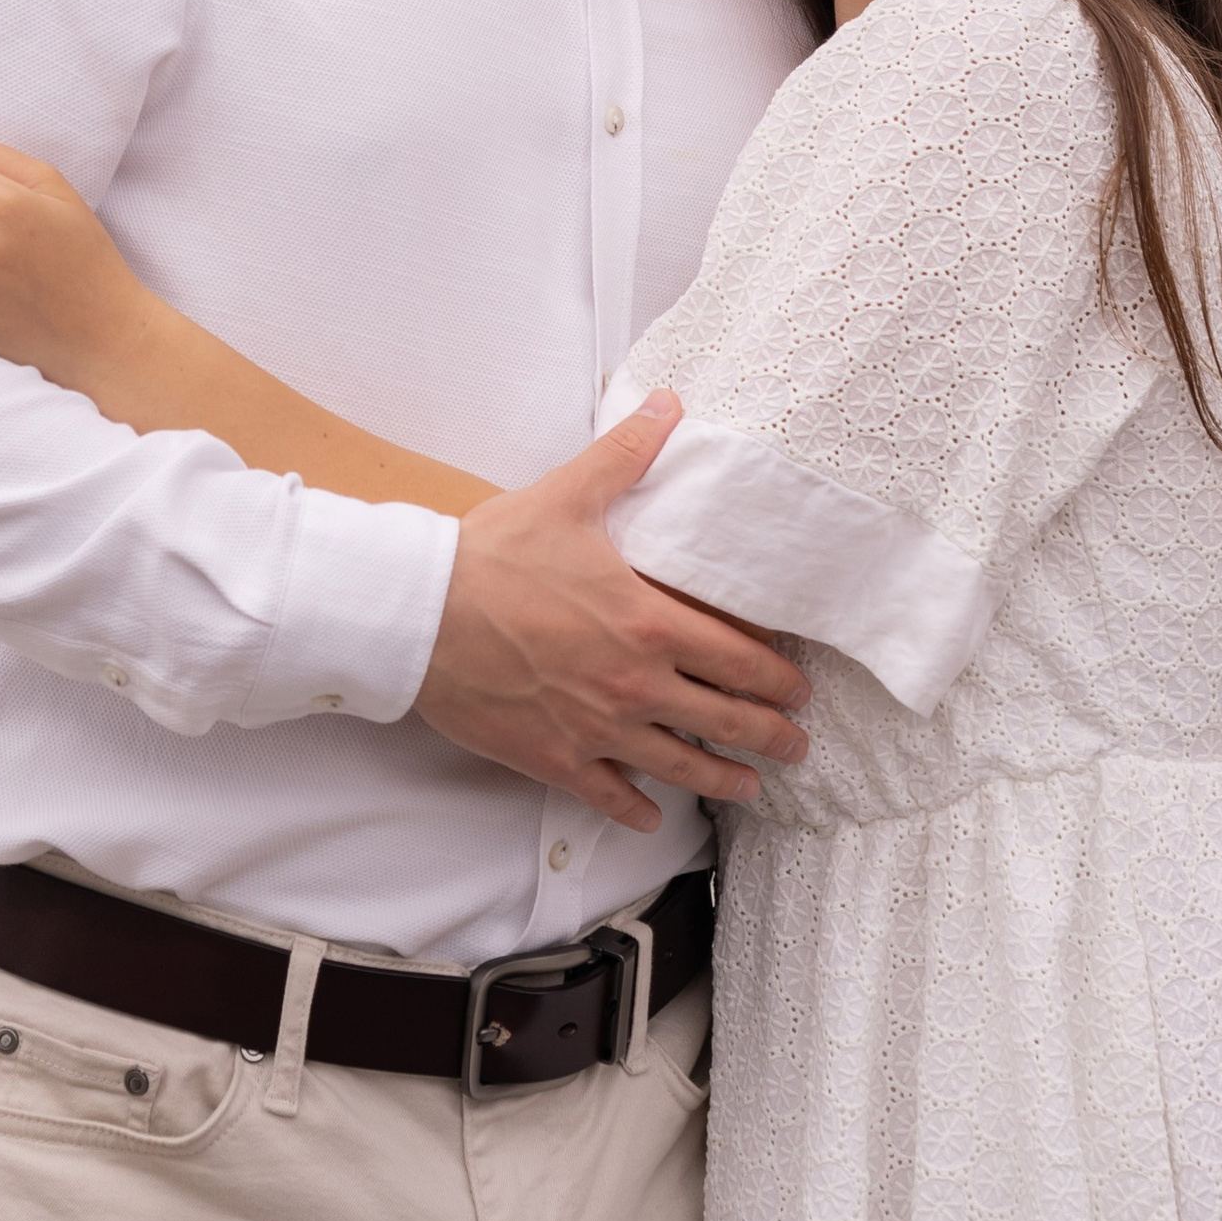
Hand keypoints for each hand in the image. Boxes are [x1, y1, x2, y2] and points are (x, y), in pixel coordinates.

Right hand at [416, 392, 810, 833]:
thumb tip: (668, 404)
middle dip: (770, 736)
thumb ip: (627, 454)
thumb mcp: (568, 495)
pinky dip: (636, 811)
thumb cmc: (493, 555)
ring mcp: (597, 729)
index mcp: (648, 623)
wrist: (422, 615)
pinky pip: (608, 796)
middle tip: (796, 746)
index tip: (799, 689)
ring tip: (748, 785)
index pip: (738, 659)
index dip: (778, 679)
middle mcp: (635, 685)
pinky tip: (651, 816)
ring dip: (723, 778)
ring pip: (680, 767)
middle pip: (724, 721)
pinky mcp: (555, 758)